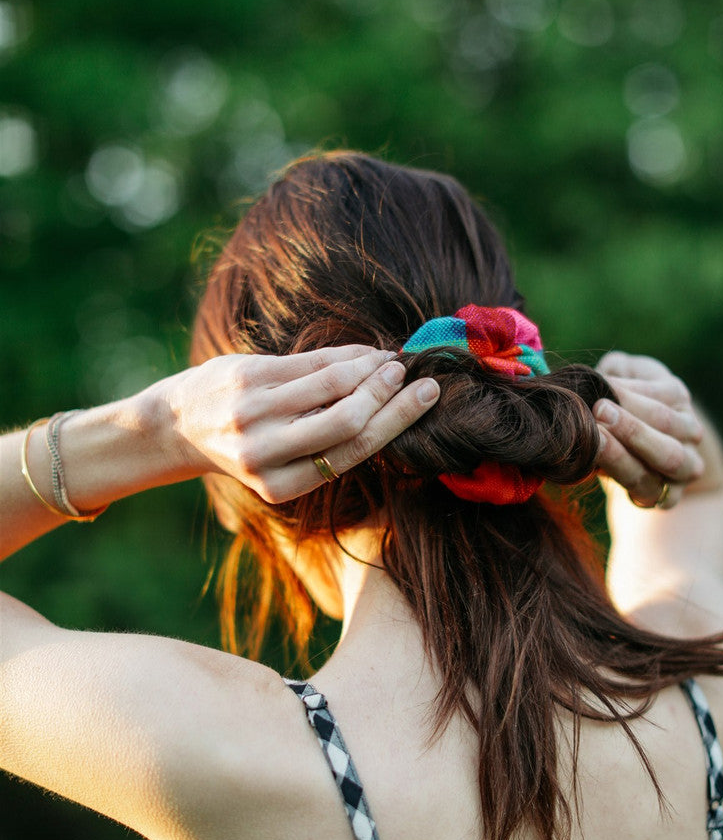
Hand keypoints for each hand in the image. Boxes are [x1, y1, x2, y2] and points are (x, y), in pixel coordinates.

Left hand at [161, 346, 439, 502]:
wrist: (179, 425)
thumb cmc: (246, 444)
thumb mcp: (280, 462)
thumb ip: (326, 445)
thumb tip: (394, 409)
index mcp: (279, 485)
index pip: (352, 451)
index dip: (396, 421)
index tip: (426, 396)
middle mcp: (264, 452)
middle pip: (348, 421)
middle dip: (390, 397)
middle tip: (415, 377)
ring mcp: (253, 412)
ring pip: (331, 385)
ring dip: (370, 369)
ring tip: (391, 362)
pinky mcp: (246, 377)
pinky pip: (308, 362)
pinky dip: (344, 355)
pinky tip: (363, 353)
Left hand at [593, 352, 704, 509]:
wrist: (641, 452)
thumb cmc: (620, 403)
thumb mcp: (621, 378)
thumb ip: (614, 372)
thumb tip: (595, 378)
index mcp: (675, 395)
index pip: (662, 393)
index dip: (629, 392)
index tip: (599, 387)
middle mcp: (688, 430)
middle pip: (667, 424)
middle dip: (632, 420)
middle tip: (599, 411)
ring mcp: (685, 465)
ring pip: (666, 459)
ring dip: (629, 450)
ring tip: (596, 440)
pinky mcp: (669, 496)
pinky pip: (652, 491)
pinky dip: (627, 480)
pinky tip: (600, 470)